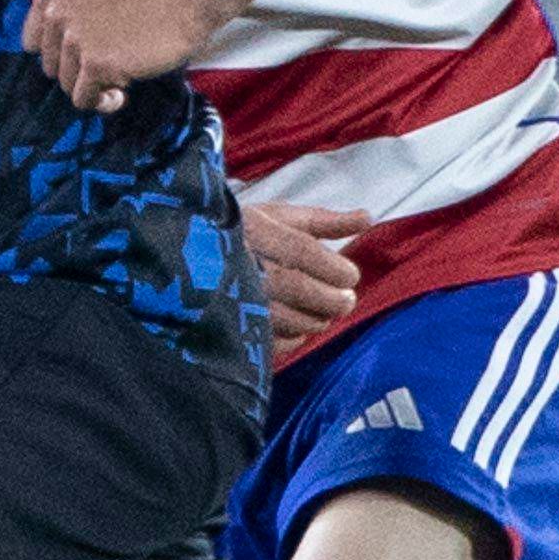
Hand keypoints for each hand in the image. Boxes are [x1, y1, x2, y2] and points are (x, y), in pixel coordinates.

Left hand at [4, 0, 225, 114]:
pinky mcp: (94, 63)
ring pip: (67, 85)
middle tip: (114, 47)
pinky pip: (85, 100)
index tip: (94, 36)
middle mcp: (55, 13)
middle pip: (50, 66)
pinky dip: (104, 101)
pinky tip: (124, 86)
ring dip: (94, 84)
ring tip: (121, 63)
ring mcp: (74, 38)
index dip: (64, 47)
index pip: (34, 41)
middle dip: (79, 66)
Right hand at [245, 200, 370, 351]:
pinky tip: (296, 323)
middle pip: (303, 290)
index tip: (349, 275)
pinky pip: (276, 342)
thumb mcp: (279, 217)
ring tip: (322, 310)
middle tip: (345, 299)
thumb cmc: (242, 234)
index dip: (336, 269)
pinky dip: (295, 336)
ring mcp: (239, 301)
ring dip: (318, 319)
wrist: (191, 258)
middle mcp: (247, 268)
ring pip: (293, 320)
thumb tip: (367, 218)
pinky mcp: (235, 329)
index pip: (306, 254)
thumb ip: (325, 221)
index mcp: (258, 233)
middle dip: (334, 299)